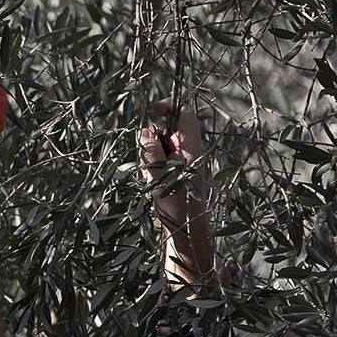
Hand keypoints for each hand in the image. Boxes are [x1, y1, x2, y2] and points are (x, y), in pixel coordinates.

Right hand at [138, 97, 207, 232]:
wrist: (184, 229)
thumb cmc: (175, 203)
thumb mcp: (159, 175)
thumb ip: (152, 151)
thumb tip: (145, 132)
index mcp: (192, 147)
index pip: (184, 113)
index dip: (167, 107)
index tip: (149, 112)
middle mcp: (190, 150)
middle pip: (169, 128)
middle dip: (152, 137)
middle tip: (145, 155)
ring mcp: (184, 160)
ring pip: (163, 143)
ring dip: (151, 154)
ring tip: (149, 173)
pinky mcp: (178, 170)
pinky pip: (162, 158)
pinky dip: (152, 164)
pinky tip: (151, 179)